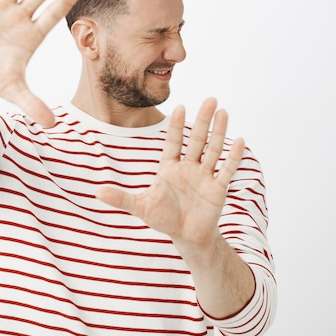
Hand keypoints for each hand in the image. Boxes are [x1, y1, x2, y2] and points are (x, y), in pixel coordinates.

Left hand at [96, 98, 244, 251]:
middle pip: (197, 140)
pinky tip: (239, 140)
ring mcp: (204, 176)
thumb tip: (96, 192)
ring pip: (213, 150)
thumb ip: (121, 198)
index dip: (177, 126)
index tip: (180, 107)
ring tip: (224, 112)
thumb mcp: (141, 207)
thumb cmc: (163, 218)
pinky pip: (226, 169)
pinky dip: (233, 157)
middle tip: (211, 99)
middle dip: (203, 120)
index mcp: (169, 167)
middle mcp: (188, 167)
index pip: (173, 142)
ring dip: (219, 132)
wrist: (186, 236)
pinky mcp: (218, 188)